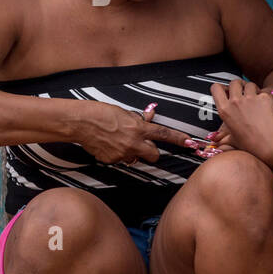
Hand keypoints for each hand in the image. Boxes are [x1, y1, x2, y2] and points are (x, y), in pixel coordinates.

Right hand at [75, 102, 192, 165]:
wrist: (82, 123)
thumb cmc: (102, 113)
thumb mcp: (124, 112)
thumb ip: (138, 120)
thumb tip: (149, 120)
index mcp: (138, 128)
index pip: (164, 134)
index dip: (178, 139)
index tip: (190, 143)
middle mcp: (134, 143)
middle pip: (154, 155)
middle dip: (151, 151)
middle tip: (142, 144)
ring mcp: (123, 154)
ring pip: (136, 158)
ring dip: (133, 152)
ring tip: (119, 141)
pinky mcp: (112, 160)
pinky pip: (121, 160)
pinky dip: (118, 154)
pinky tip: (108, 144)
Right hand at [209, 80, 272, 166]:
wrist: (270, 148)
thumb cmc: (250, 146)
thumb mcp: (232, 140)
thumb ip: (222, 137)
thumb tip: (215, 141)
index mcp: (225, 110)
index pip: (216, 88)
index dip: (221, 88)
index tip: (226, 91)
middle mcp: (236, 102)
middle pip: (234, 82)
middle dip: (239, 86)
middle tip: (244, 93)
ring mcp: (251, 99)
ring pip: (250, 84)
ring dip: (253, 90)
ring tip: (256, 100)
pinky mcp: (265, 98)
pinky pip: (264, 91)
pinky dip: (266, 97)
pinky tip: (267, 107)